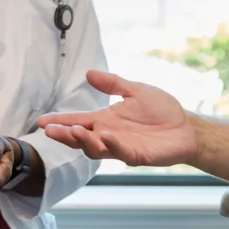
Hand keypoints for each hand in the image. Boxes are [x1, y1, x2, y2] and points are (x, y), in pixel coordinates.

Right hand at [37, 71, 197, 166]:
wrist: (186, 127)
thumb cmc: (161, 110)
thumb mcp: (135, 91)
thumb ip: (113, 84)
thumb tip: (89, 73)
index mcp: (105, 120)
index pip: (77, 121)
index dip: (60, 122)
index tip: (41, 121)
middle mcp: (108, 135)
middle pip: (80, 138)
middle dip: (65, 134)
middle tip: (50, 130)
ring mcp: (121, 147)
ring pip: (95, 148)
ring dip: (84, 140)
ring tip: (75, 131)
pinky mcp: (136, 156)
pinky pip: (120, 151)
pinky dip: (112, 144)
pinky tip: (105, 135)